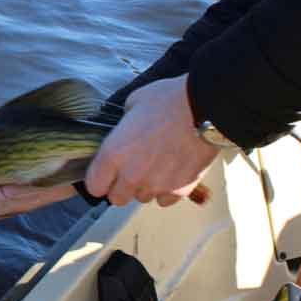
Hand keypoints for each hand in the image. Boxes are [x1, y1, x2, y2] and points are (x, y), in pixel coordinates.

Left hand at [84, 74, 219, 206]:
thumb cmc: (169, 101)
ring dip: (144, 187)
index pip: (94, 186)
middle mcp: (132, 175)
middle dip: (121, 187)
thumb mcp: (134, 103)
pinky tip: (171, 174)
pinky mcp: (179, 190)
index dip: (99, 180)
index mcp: (114, 154)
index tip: (105, 174)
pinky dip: (166, 191)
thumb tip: (125, 133)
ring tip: (155, 168)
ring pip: (142, 198)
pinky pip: (164, 200)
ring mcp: (156, 185)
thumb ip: (124, 126)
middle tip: (130, 171)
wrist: (206, 109)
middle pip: (117, 199)